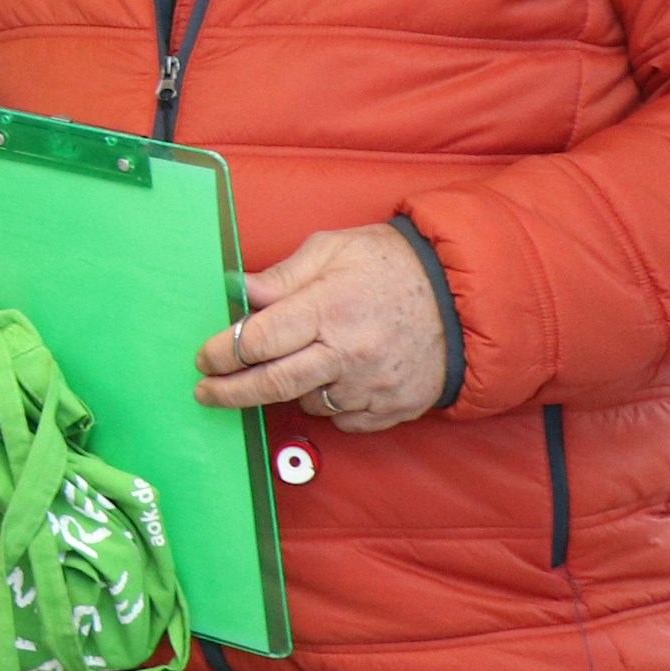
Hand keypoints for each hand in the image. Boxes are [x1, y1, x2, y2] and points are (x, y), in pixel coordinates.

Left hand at [197, 223, 447, 430]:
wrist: (465, 297)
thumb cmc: (393, 265)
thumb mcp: (335, 250)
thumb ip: (283, 276)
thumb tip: (238, 292)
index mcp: (328, 308)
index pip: (259, 340)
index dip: (224, 352)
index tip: (204, 359)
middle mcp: (348, 353)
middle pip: (272, 384)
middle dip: (230, 391)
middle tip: (207, 392)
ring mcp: (372, 385)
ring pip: (308, 403)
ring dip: (291, 390)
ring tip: (296, 366)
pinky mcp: (394, 408)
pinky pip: (344, 419)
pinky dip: (331, 405)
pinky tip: (335, 380)